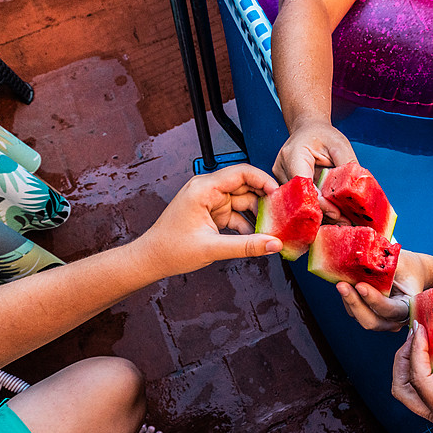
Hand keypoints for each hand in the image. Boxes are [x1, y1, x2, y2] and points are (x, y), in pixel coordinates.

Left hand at [132, 164, 282, 277]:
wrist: (151, 259)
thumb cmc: (170, 249)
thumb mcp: (212, 248)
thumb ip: (246, 246)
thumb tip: (272, 244)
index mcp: (203, 189)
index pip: (241, 173)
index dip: (263, 180)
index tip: (279, 193)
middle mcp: (207, 190)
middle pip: (245, 186)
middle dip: (264, 200)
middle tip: (281, 213)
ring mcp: (210, 201)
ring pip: (243, 201)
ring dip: (257, 215)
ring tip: (272, 228)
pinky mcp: (212, 213)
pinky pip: (236, 214)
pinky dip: (248, 224)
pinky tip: (257, 237)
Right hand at [272, 120, 356, 219]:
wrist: (308, 129)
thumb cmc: (322, 135)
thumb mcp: (339, 144)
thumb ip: (347, 165)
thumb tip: (357, 188)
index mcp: (293, 155)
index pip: (304, 185)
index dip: (319, 202)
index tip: (337, 213)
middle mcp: (281, 168)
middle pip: (300, 198)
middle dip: (322, 211)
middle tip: (343, 221)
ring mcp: (280, 178)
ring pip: (299, 203)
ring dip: (320, 212)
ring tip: (341, 219)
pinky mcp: (284, 187)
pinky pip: (300, 201)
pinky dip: (316, 207)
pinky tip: (332, 213)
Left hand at [337, 250, 425, 331]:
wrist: (408, 272)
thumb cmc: (407, 267)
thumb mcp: (401, 263)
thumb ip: (387, 264)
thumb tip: (366, 260)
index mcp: (408, 308)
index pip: (391, 310)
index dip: (375, 300)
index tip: (360, 286)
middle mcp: (394, 320)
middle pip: (372, 321)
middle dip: (356, 304)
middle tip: (343, 286)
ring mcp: (380, 319)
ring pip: (360, 318)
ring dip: (349, 301)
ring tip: (341, 283)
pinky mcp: (367, 314)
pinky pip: (354, 311)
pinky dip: (347, 299)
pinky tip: (343, 284)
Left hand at [393, 324, 432, 432]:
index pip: (419, 380)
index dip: (416, 350)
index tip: (421, 328)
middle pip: (403, 390)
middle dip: (404, 359)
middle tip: (417, 334)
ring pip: (412, 392)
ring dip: (412, 364)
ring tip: (425, 339)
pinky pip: (429, 392)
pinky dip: (426, 371)